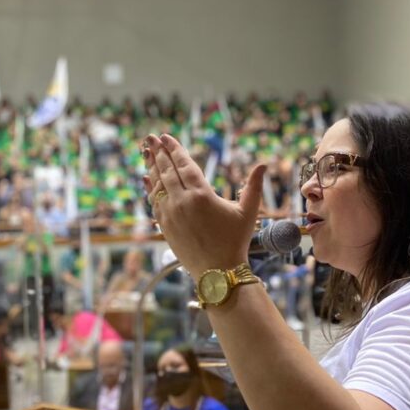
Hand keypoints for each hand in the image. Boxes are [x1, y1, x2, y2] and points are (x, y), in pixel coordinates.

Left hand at [142, 133, 265, 278]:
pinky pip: (154, 202)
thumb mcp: (248, 213)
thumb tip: (263, 164)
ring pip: (157, 185)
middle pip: (167, 171)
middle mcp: (182, 202)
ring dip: (151, 167)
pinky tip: (146, 178)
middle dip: (159, 153)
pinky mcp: (164, 227)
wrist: (217, 272)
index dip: (174, 149)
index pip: (184, 165)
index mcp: (201, 195)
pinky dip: (149, 188)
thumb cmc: (236, 242)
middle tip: (151, 138)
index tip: (166, 137)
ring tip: (146, 151)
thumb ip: (253, 187)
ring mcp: (170, 215)